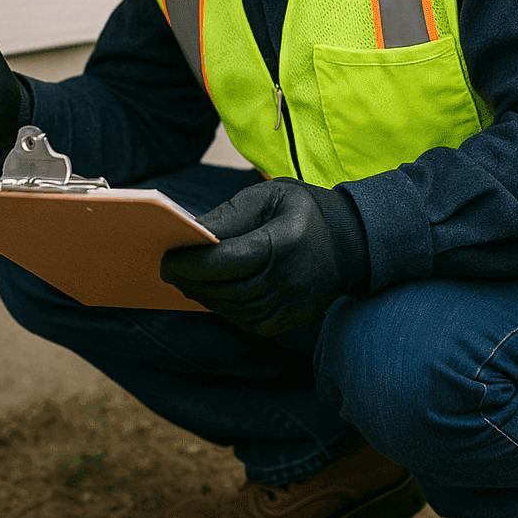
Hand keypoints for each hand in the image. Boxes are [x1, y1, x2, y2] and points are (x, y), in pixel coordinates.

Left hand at [160, 178, 369, 335]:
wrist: (350, 243)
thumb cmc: (303, 211)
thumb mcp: (269, 196)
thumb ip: (230, 214)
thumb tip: (190, 231)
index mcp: (284, 243)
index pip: (230, 260)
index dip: (194, 263)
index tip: (167, 259)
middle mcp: (291, 280)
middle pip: (228, 288)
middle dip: (192, 280)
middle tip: (168, 270)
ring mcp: (293, 305)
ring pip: (235, 309)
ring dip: (205, 296)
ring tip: (184, 281)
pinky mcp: (292, 320)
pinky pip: (249, 321)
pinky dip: (225, 309)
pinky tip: (210, 294)